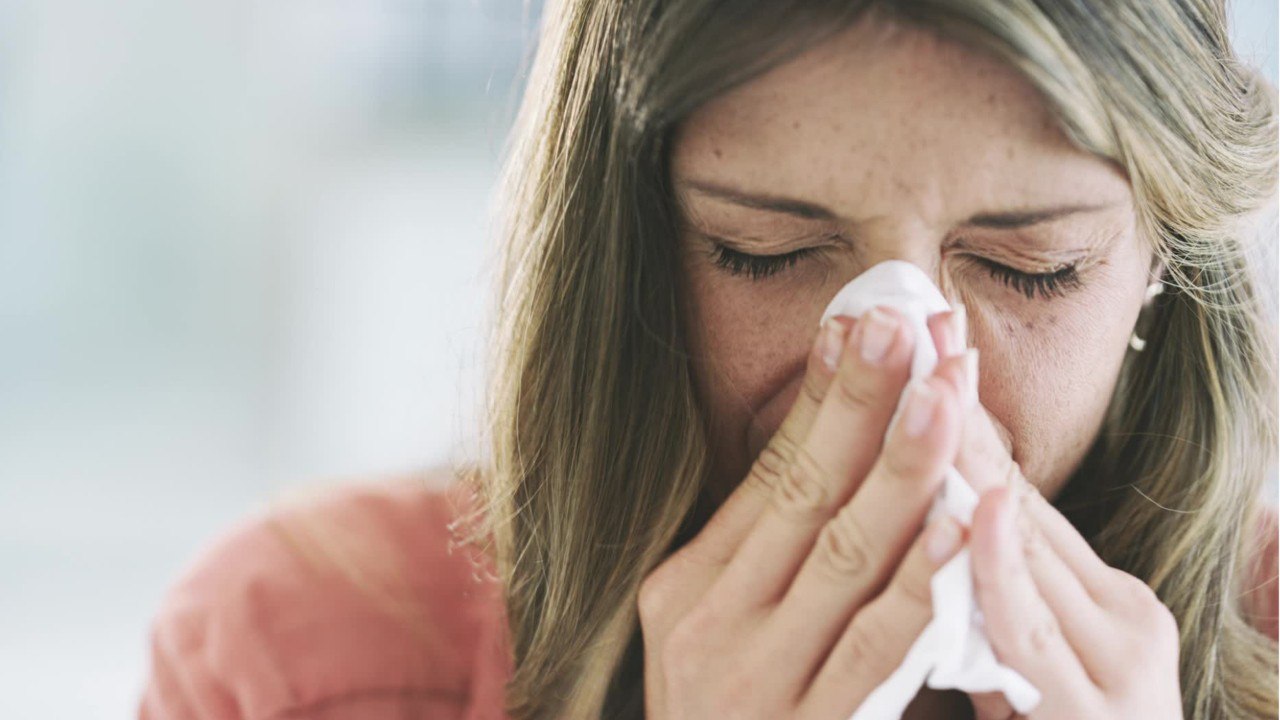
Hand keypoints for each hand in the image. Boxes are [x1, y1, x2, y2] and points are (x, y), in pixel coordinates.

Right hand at [638, 306, 976, 718]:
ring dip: (904, 468)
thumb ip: (767, 552)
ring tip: (949, 393)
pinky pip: (881, 649)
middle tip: (910, 324)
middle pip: (803, 495)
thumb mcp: (721, 629)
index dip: (822, 396)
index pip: (766, 473)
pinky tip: (967, 523)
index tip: (865, 320)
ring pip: (845, 558)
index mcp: (687, 587)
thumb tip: (831, 440)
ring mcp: (759, 684)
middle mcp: (712, 624)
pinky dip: (926, 581)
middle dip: (864, 404)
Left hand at [925, 311, 1183, 719]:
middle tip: (924, 321)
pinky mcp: (1095, 717)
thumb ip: (999, 596)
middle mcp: (1120, 622)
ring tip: (940, 381)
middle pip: (1021, 502)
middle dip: (963, 413)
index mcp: (1098, 602)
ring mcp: (1117, 669)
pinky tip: (980, 510)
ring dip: (978, 462)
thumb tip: (940, 513)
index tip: (926, 337)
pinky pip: (1035, 637)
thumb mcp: (1027, 662)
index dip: (962, 418)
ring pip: (1031, 553)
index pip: (1013, 492)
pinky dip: (1005, 570)